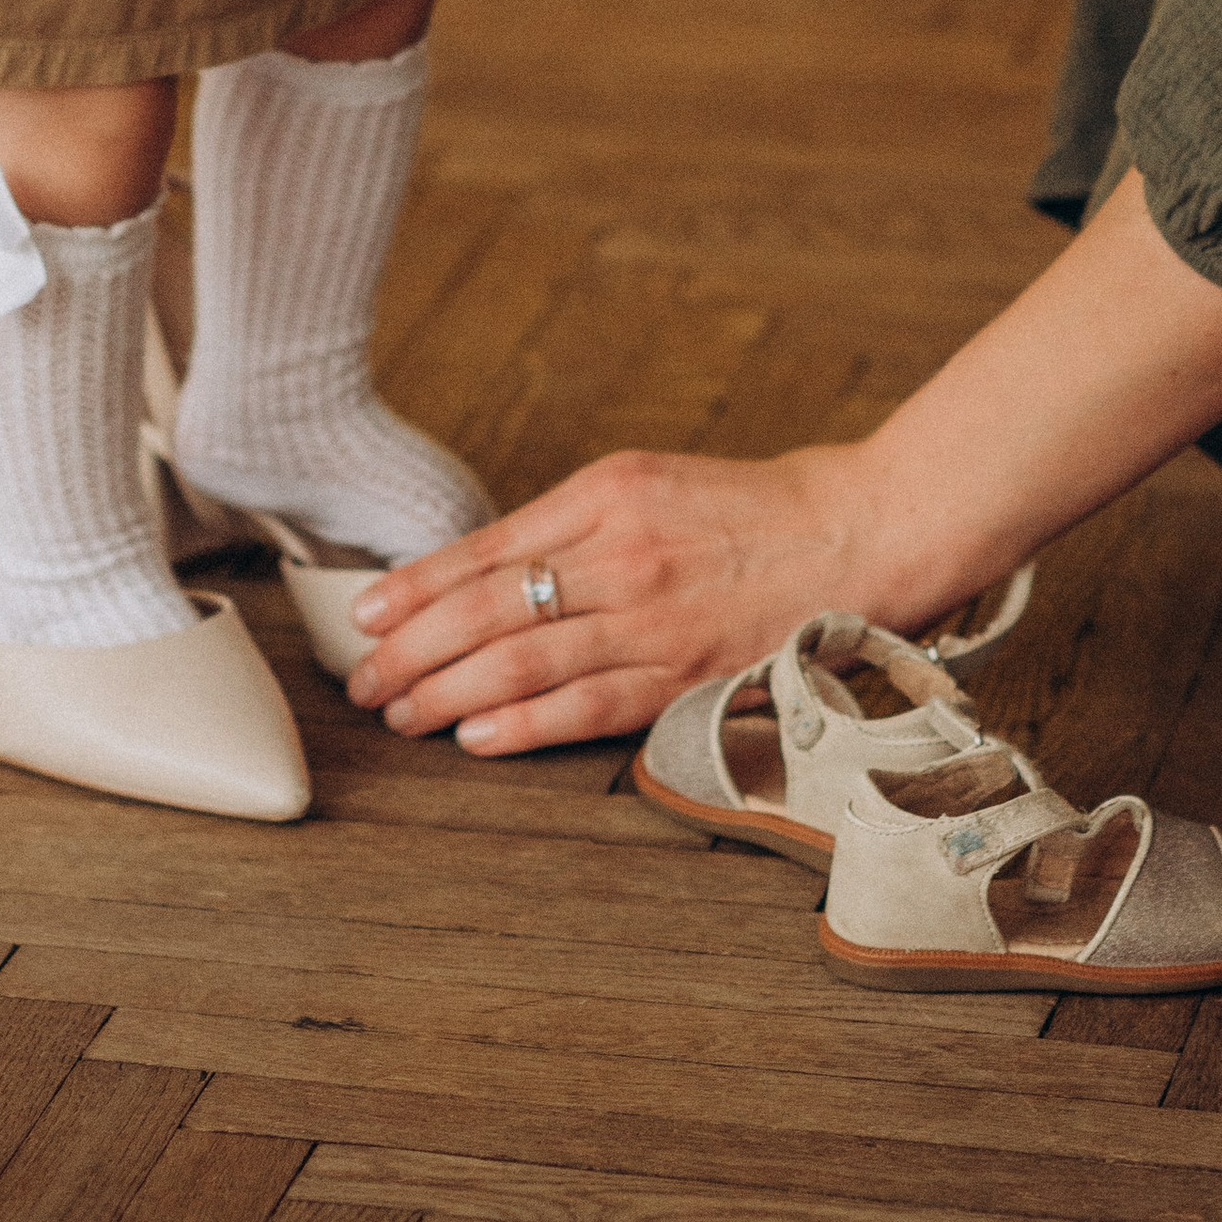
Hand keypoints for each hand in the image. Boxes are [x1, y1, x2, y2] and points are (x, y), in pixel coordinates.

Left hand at [343, 441, 922, 755]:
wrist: (856, 534)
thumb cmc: (748, 507)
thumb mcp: (646, 482)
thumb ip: (569, 524)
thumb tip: (483, 569)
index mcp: (605, 494)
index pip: (486, 549)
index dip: (417, 587)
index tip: (367, 615)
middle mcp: (621, 555)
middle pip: (490, 608)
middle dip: (415, 649)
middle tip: (365, 681)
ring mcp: (654, 620)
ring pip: (524, 661)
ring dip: (450, 694)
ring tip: (400, 714)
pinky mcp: (688, 674)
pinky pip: (590, 706)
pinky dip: (526, 725)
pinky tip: (476, 739)